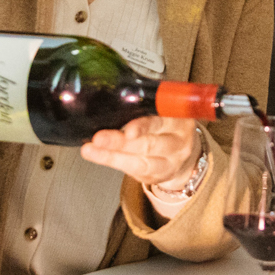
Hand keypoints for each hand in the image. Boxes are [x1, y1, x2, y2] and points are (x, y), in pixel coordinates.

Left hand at [81, 116, 201, 187]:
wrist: (183, 153)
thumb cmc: (168, 127)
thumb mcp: (165, 111)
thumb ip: (147, 105)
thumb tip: (114, 98)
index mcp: (180, 120)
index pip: (162, 121)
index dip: (144, 126)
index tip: (128, 131)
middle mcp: (178, 142)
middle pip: (149, 143)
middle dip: (120, 142)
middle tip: (99, 138)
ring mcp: (170, 162)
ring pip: (141, 161)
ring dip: (112, 156)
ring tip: (91, 150)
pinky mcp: (158, 176)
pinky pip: (134, 171)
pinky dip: (113, 162)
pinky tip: (98, 156)